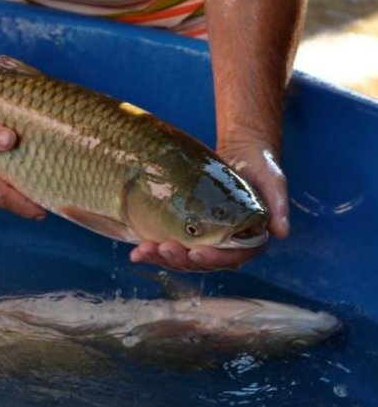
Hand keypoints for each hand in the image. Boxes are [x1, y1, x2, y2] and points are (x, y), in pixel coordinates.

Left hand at [129, 137, 287, 271]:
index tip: (196, 252)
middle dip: (180, 259)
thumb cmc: (260, 167)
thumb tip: (281, 232)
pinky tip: (136, 251)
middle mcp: (224, 247)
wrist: (241, 153)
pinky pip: (169, 245)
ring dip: (162, 257)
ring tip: (143, 251)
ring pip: (181, 258)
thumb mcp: (273, 181)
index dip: (213, 259)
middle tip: (162, 249)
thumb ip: (278, 205)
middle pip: (200, 263)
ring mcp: (203, 241)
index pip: (230, 259)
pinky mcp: (185, 232)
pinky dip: (152, 249)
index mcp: (248, 242)